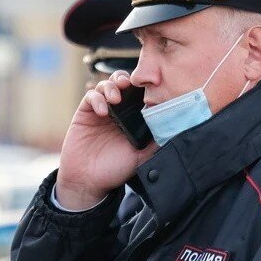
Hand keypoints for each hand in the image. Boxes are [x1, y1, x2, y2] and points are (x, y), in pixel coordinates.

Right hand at [56, 72, 156, 209]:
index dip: (143, 87)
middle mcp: (117, 112)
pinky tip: (103, 111)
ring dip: (111, 86)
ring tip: (116, 98)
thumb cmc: (115, 170)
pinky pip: (90, 96)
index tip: (148, 87)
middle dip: (126, 79)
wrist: (88, 181)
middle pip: (122, 83)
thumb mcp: (141, 157)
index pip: (139, 94)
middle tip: (129, 85)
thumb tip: (174, 130)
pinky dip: (97, 99)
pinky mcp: (85, 113)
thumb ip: (155, 143)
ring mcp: (101, 111)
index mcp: (132, 119)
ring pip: (106, 85)